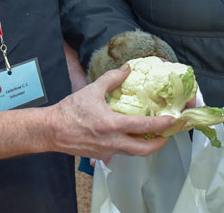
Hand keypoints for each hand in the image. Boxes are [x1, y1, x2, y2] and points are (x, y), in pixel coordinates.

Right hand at [49, 65, 175, 161]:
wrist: (51, 130)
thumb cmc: (70, 111)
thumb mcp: (92, 90)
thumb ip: (112, 78)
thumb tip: (127, 69)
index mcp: (112, 125)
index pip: (144, 126)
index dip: (161, 124)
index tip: (172, 120)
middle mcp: (112, 142)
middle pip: (144, 150)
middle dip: (159, 143)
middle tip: (167, 135)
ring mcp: (107, 151)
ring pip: (133, 153)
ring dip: (145, 146)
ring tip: (152, 136)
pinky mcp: (100, 156)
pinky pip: (120, 153)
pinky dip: (129, 146)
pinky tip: (128, 137)